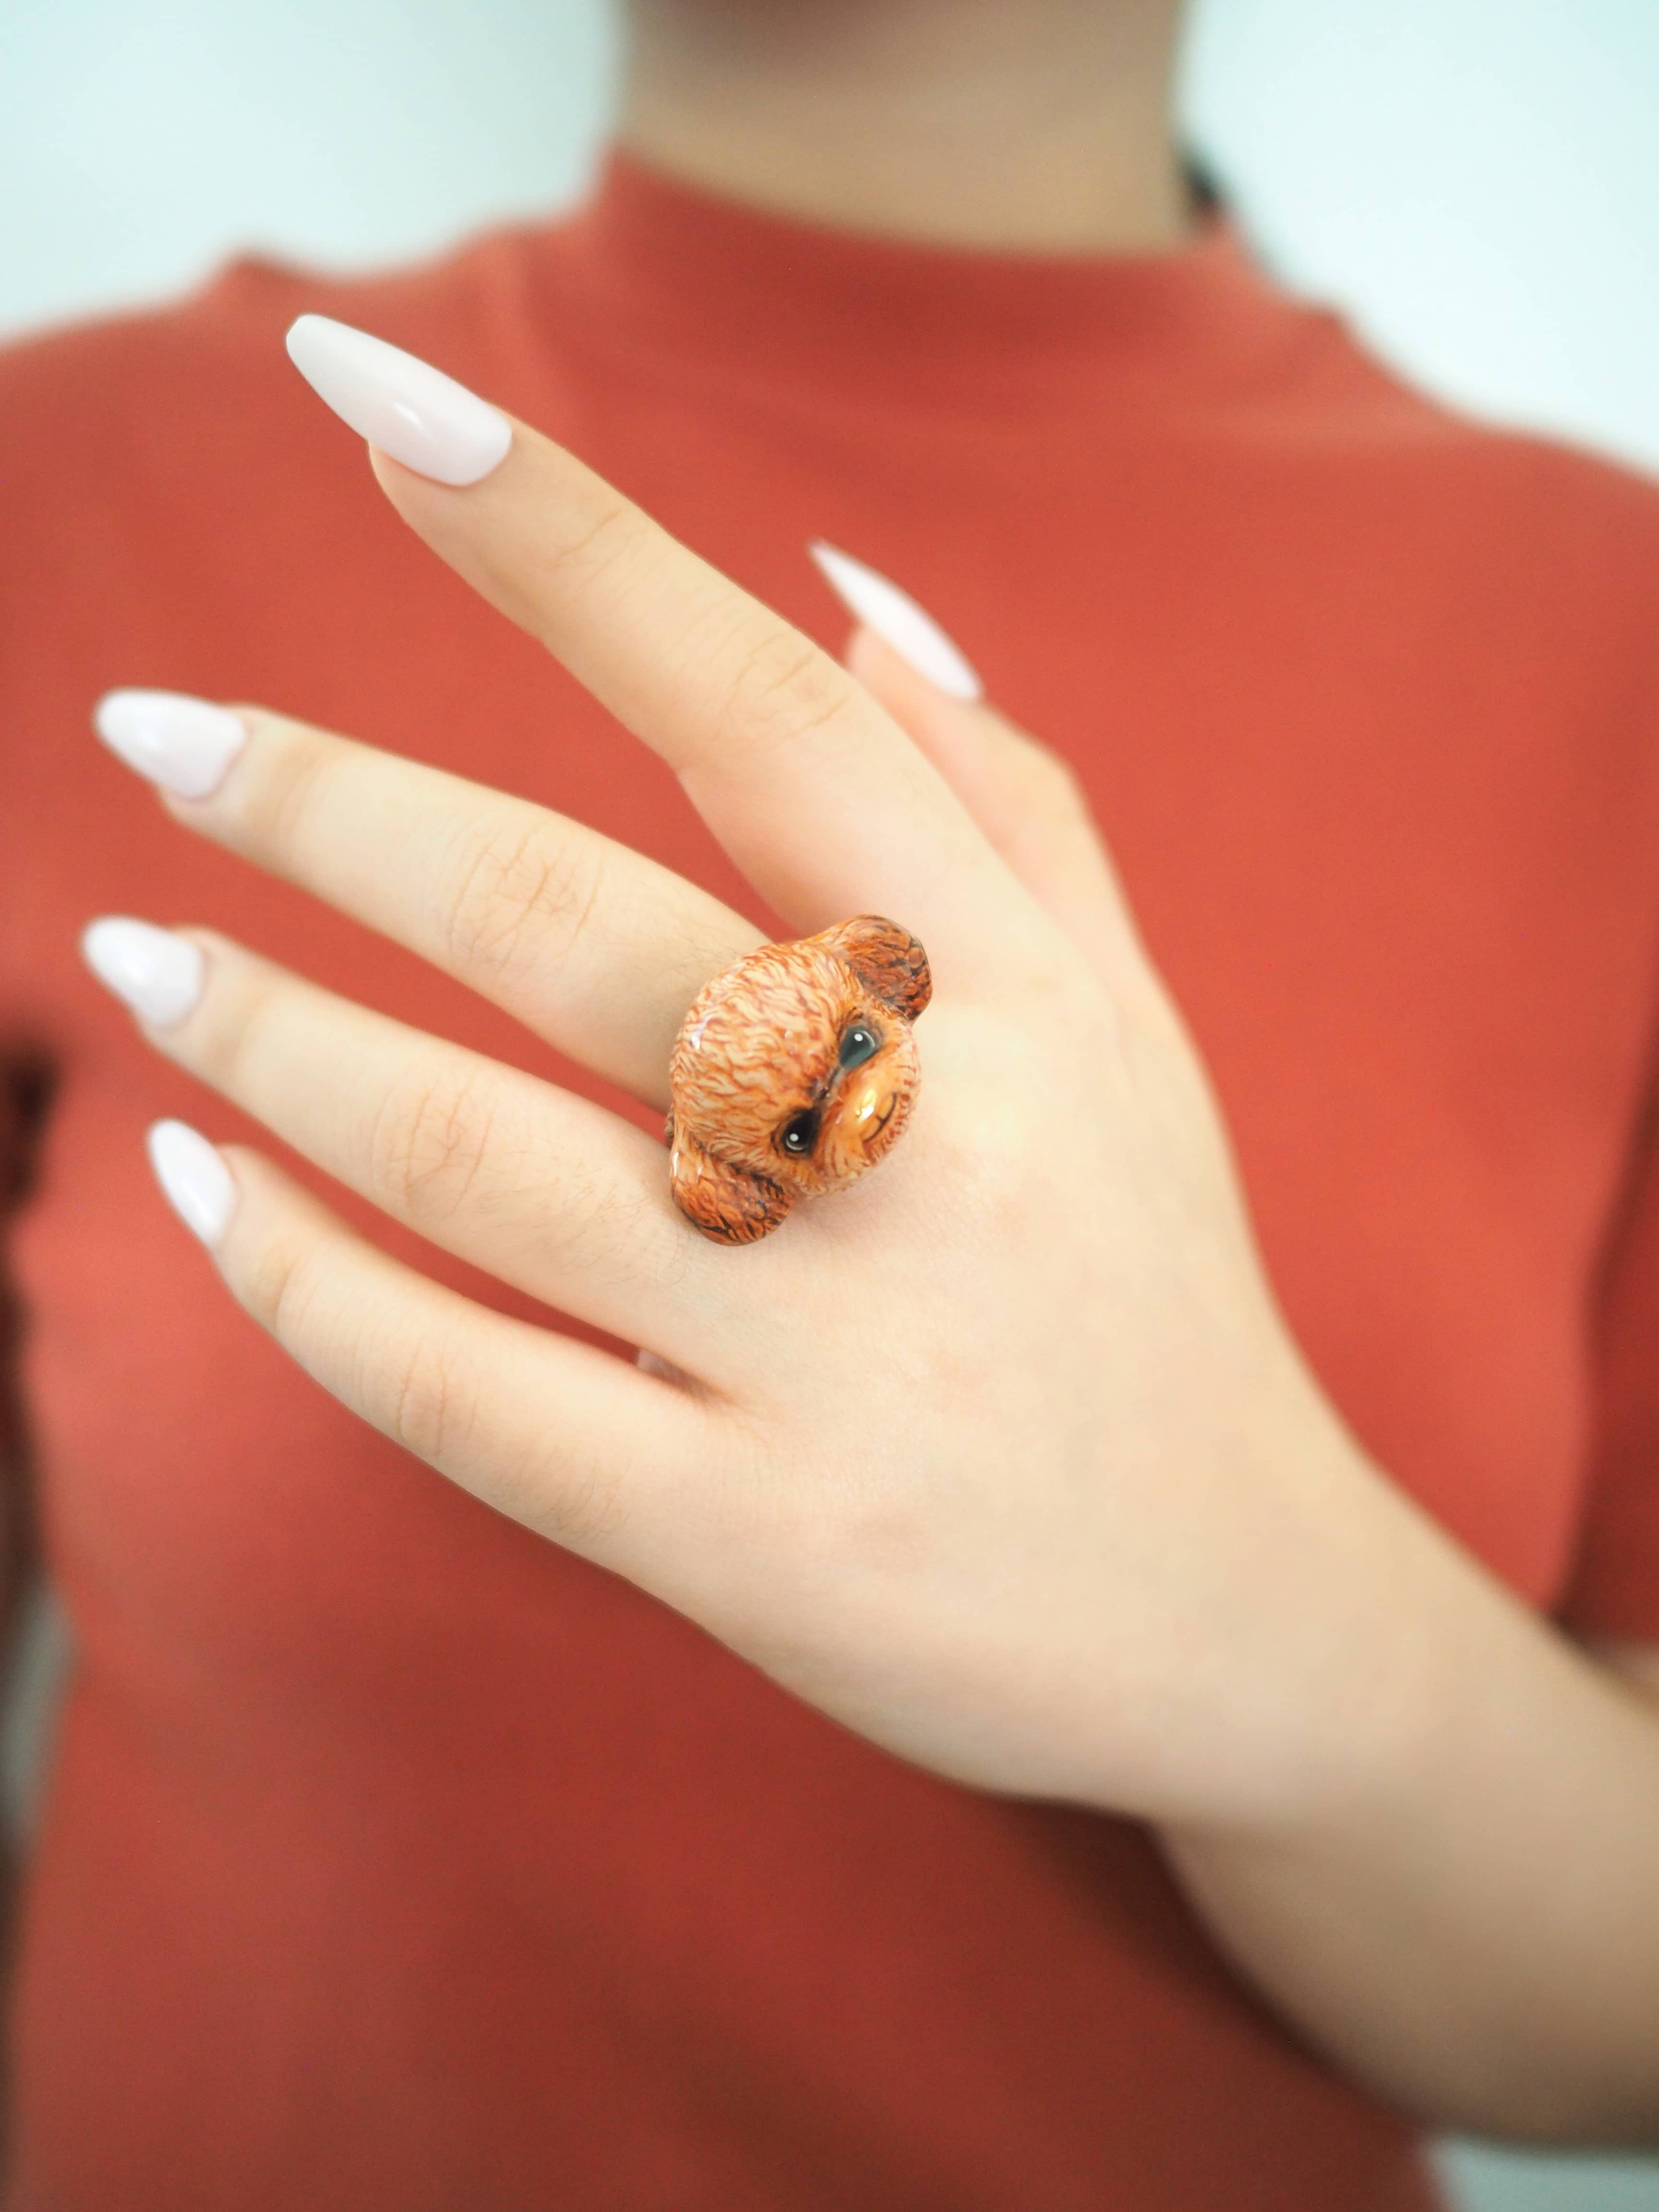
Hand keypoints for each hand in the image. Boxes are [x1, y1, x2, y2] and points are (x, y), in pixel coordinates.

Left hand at [86, 381, 1433, 1827]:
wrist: (1239, 1613)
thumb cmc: (1149, 1287)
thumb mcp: (1135, 1029)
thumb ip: (1006, 801)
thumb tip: (842, 587)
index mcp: (1018, 994)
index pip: (755, 706)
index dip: (555, 537)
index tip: (367, 392)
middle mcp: (927, 1148)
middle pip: (558, 914)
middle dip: (323, 800)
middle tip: (157, 737)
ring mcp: (832, 1355)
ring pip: (464, 1151)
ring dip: (262, 1034)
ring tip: (143, 957)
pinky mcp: (746, 1539)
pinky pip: (457, 1391)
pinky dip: (299, 1279)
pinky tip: (205, 1188)